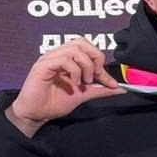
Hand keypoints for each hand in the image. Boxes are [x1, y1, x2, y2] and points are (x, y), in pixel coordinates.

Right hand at [5, 39, 124, 135]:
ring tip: (84, 81)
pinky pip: (63, 59)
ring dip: (86, 66)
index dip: (101, 63)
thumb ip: (100, 89)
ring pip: (75, 48)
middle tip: (95, 75)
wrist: (37, 114)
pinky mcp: (42, 65)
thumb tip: (119, 87)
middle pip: (82, 42)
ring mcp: (49, 58)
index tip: (110, 82)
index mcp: (67, 58)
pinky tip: (73, 84)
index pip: (88, 49)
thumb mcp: (84, 94)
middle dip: (95, 57)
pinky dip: (74, 71)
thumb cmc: (55, 103)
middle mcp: (58, 55)